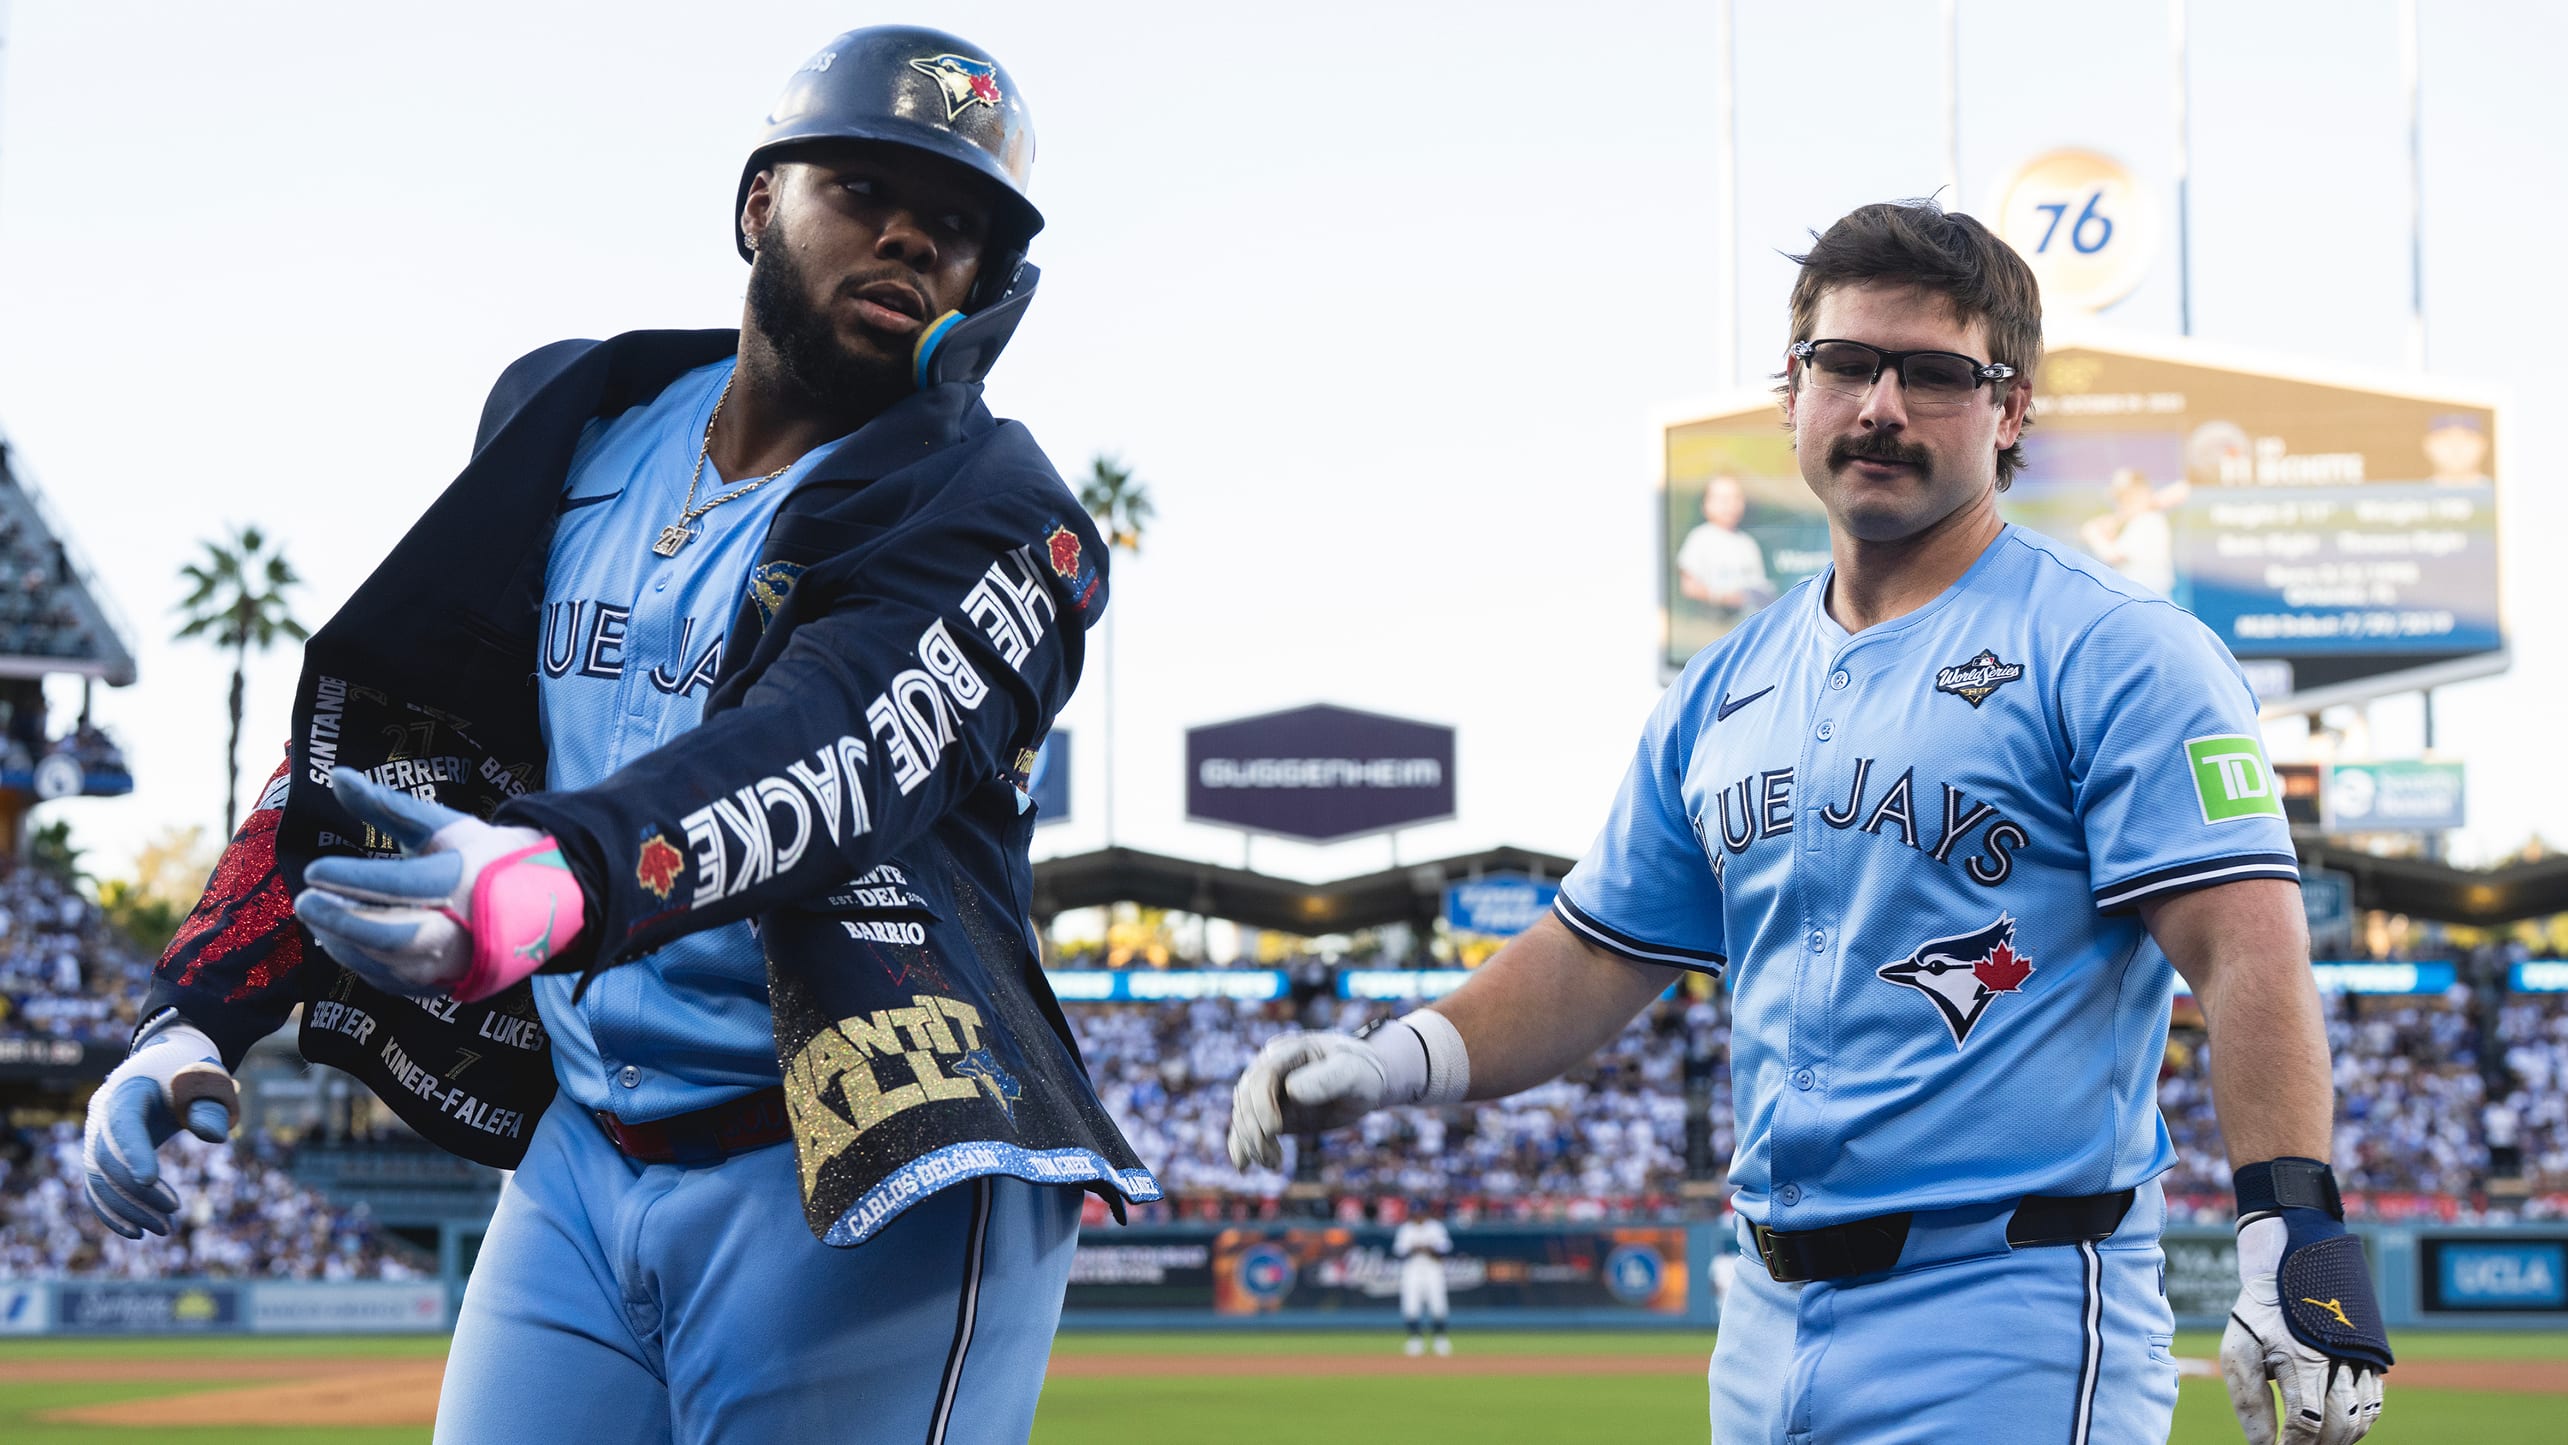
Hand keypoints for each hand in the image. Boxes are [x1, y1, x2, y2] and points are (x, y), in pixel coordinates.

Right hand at [82, 1018, 238, 1238]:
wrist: (168, 1065)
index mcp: (126, 1090)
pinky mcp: (101, 1154)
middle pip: (106, 1160)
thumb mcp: (207, 1081)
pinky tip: (137, 1232)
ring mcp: (96, 1136)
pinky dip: (113, 1211)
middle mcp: (101, 1115)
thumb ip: (211, 1106)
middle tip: (172, 1218)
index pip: (122, 1124)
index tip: (150, 1181)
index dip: (133, 1152)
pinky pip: (98, 1187)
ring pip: (99, 1180)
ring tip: (164, 1230)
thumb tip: (214, 1136)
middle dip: (136, 1193)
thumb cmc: (191, 1073)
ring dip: (127, 1209)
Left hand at [295, 769, 586, 1001]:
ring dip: (341, 940)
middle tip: (304, 900)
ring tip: (317, 915)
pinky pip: (388, 978)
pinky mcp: (440, 984)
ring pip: (384, 962)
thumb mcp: (442, 825)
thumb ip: (387, 805)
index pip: (401, 884)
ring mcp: (450, 962)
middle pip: (390, 935)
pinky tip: (335, 937)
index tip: (314, 869)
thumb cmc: (482, 858)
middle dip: (341, 920)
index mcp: (464, 880)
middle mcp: (460, 928)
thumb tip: (336, 775)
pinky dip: (356, 958)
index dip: (354, 878)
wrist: (537, 905)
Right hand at [1227, 1031, 1388, 1170]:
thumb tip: (1292, 1091)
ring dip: (1250, 1142)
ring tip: (1273, 1164)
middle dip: (1254, 1129)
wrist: (1366, 1084)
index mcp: (1289, 1049)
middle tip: (1274, 1159)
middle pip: (1246, 1097)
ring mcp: (1269, 1089)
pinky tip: (1244, 1165)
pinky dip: (1240, 1144)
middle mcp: (1272, 1066)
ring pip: (1243, 1114)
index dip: (1262, 1104)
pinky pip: (1245, 1125)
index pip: (1263, 1075)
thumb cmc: (1363, 1072)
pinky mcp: (1270, 1110)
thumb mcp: (1354, 1073)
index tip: (1275, 1130)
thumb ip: (1327, 1078)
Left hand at [2220, 1212, 2389, 1444]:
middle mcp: (2339, 1361)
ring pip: (2361, 1419)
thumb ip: (2249, 1399)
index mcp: (2303, 1358)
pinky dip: (2358, 1423)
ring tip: (2313, 1442)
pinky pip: (2373, 1403)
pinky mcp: (2371, 1358)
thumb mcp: (2238, 1349)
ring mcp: (2361, 1359)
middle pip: (2338, 1426)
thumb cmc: (2259, 1312)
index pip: (2306, 1422)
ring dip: (2340, 1440)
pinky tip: (2335, 1429)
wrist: (2291, 1266)